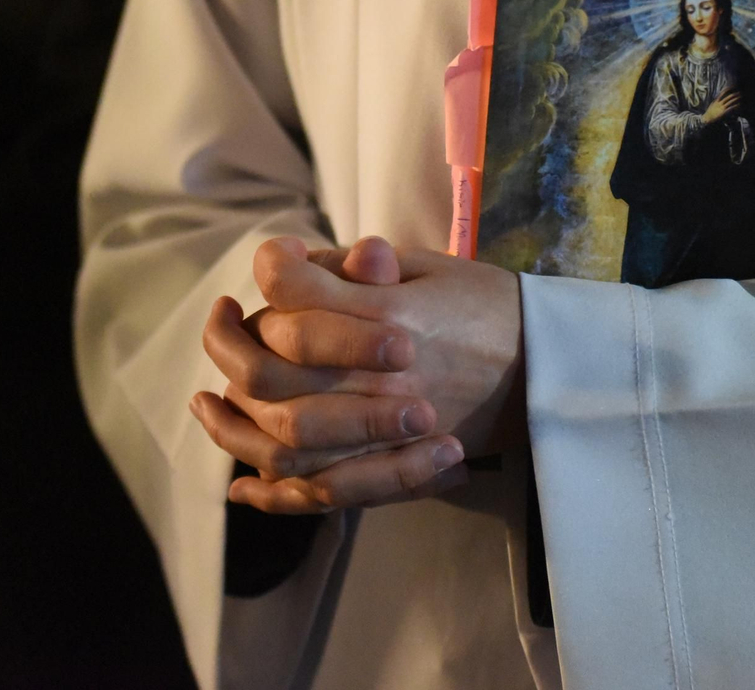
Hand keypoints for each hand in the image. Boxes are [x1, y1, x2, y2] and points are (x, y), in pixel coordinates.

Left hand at [192, 236, 524, 511]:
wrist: (547, 372)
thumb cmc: (488, 309)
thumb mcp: (434, 268)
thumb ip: (367, 266)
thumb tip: (303, 260)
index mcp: (385, 314)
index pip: (291, 291)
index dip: (271, 268)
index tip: (276, 260)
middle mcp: (374, 376)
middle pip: (267, 370)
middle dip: (227, 343)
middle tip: (221, 320)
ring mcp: (380, 429)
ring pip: (279, 438)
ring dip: (231, 421)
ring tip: (207, 401)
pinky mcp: (390, 468)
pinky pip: (318, 492)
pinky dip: (272, 494)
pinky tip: (241, 484)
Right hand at [701, 88, 741, 123]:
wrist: (707, 119)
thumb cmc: (709, 114)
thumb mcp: (711, 106)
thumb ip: (715, 102)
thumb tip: (717, 98)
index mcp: (716, 101)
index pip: (722, 93)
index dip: (727, 90)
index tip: (731, 87)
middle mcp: (719, 104)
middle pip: (728, 97)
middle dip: (734, 94)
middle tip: (739, 92)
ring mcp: (721, 108)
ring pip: (730, 102)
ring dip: (736, 99)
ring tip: (740, 97)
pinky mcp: (723, 113)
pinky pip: (730, 108)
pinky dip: (735, 106)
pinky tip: (739, 105)